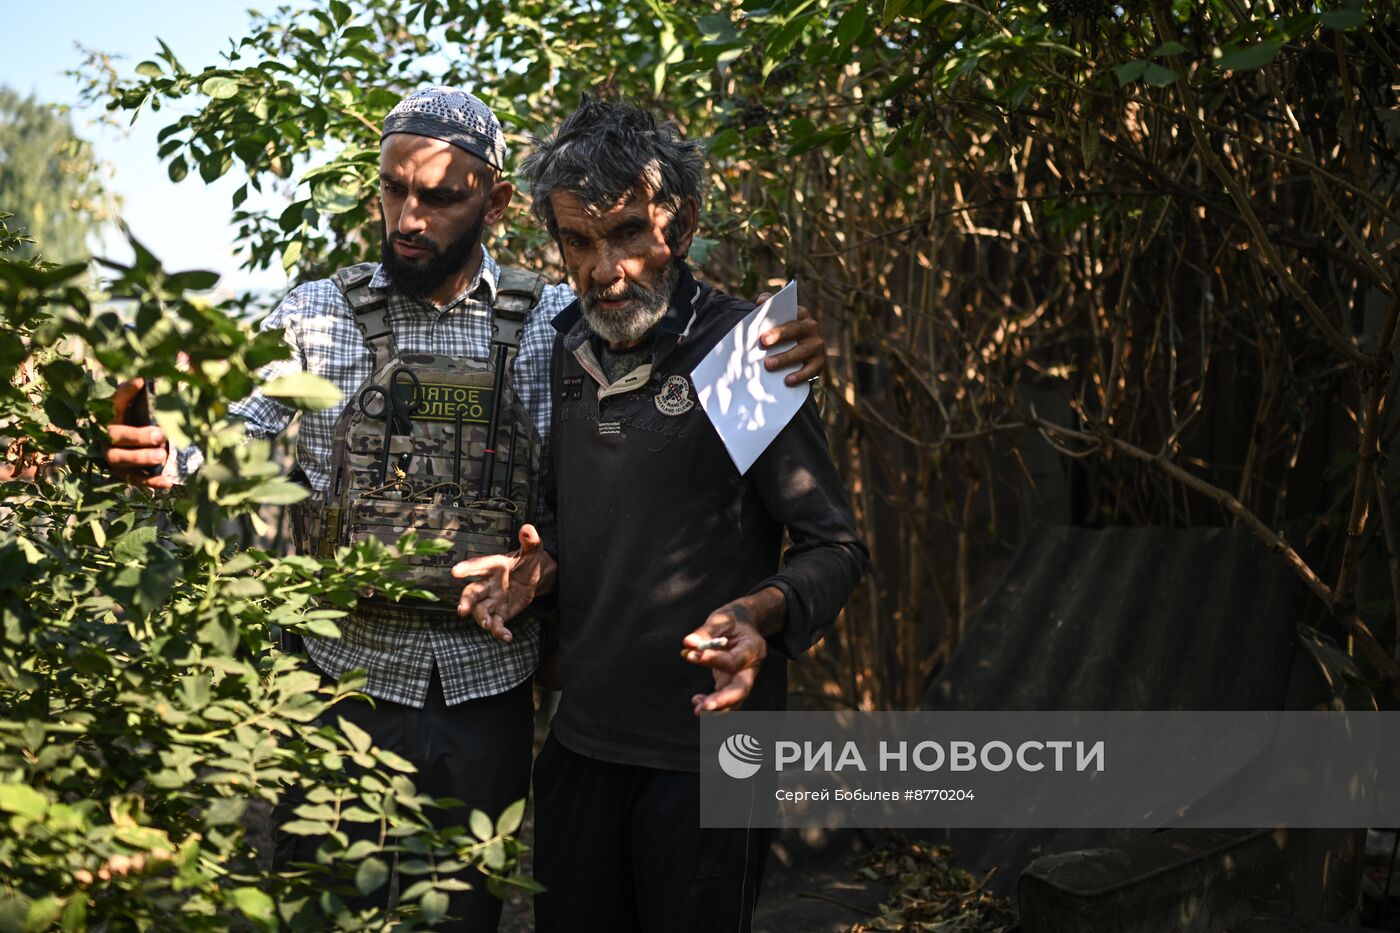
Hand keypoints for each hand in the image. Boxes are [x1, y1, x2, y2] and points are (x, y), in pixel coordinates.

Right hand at [104, 378, 171, 489]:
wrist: (131, 443)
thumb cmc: (137, 417)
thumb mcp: (138, 403)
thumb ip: (142, 392)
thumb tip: (151, 376)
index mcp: (109, 413)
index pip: (115, 399)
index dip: (127, 391)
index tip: (141, 381)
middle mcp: (105, 435)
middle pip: (115, 435)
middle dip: (137, 436)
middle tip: (159, 435)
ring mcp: (111, 455)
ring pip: (120, 459)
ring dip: (141, 458)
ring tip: (162, 456)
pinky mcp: (121, 473)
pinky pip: (133, 479)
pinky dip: (150, 481)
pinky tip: (168, 482)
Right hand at [452, 523, 555, 642]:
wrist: (536, 577)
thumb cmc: (529, 560)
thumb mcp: (533, 550)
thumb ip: (530, 541)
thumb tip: (528, 528)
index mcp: (495, 565)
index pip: (479, 565)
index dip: (468, 568)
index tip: (455, 572)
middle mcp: (489, 583)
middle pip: (472, 592)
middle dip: (466, 601)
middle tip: (462, 610)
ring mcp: (493, 599)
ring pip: (481, 610)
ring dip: (482, 618)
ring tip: (488, 626)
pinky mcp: (501, 613)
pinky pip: (497, 623)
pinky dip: (499, 631)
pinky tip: (507, 637)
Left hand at [682, 598, 769, 714]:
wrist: (743, 625)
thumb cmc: (732, 620)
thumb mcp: (721, 620)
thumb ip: (705, 632)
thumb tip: (687, 643)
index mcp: (753, 648)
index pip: (734, 661)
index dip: (713, 660)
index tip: (692, 655)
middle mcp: (751, 667)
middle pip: (742, 689)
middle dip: (724, 700)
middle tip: (705, 707)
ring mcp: (743, 678)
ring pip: (735, 700)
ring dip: (717, 708)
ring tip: (697, 710)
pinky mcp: (732, 683)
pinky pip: (725, 699)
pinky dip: (712, 703)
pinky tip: (696, 700)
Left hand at [757, 297, 824, 386]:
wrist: (796, 350)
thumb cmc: (781, 331)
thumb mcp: (777, 317)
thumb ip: (768, 305)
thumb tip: (761, 301)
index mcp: (801, 315)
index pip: (790, 315)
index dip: (777, 324)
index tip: (762, 335)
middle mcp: (812, 328)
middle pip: (796, 330)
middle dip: (779, 336)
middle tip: (762, 343)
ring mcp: (817, 346)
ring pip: (802, 352)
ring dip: (785, 358)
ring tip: (769, 365)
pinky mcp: (819, 363)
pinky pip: (810, 370)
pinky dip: (799, 376)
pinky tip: (787, 381)